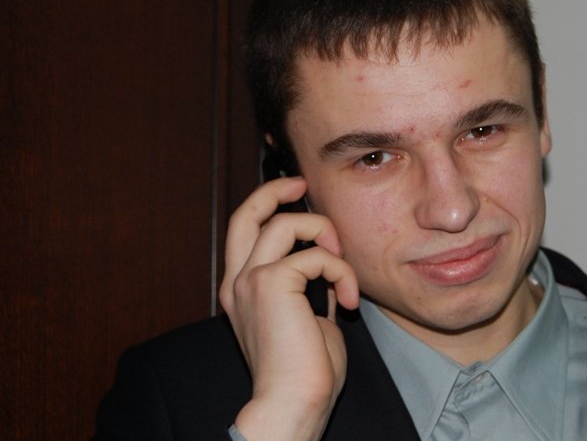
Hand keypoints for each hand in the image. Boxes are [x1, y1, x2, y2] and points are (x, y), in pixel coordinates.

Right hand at [219, 177, 358, 440]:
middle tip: (302, 184)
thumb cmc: (304, 371)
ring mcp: (250, 280)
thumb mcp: (305, 317)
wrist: (292, 402)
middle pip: (247, 213)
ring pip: (286, 224)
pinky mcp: (272, 283)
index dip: (268, 206)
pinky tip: (347, 300)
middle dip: (275, 190)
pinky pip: (315, 255)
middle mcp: (238, 280)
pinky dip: (340, 271)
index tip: (296, 195)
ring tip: (342, 267)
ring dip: (323, 234)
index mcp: (241, 289)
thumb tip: (328, 264)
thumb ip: (308, 287)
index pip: (245, 231)